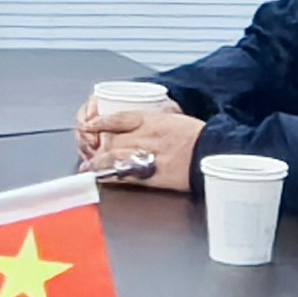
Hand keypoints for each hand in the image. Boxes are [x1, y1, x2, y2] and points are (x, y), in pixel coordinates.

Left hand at [79, 107, 204, 191]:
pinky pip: (121, 175)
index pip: (116, 119)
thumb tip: (150, 122)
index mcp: (149, 120)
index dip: (99, 122)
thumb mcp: (174, 119)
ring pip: (110, 158)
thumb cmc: (198, 137)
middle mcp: (142, 137)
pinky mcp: (147, 175)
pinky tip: (101, 177)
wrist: (209, 153)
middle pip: (110, 141)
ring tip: (89, 167)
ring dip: (97, 163)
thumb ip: (156, 122)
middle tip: (90, 152)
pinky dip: (108, 176)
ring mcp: (142, 156)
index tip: (88, 126)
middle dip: (97, 147)